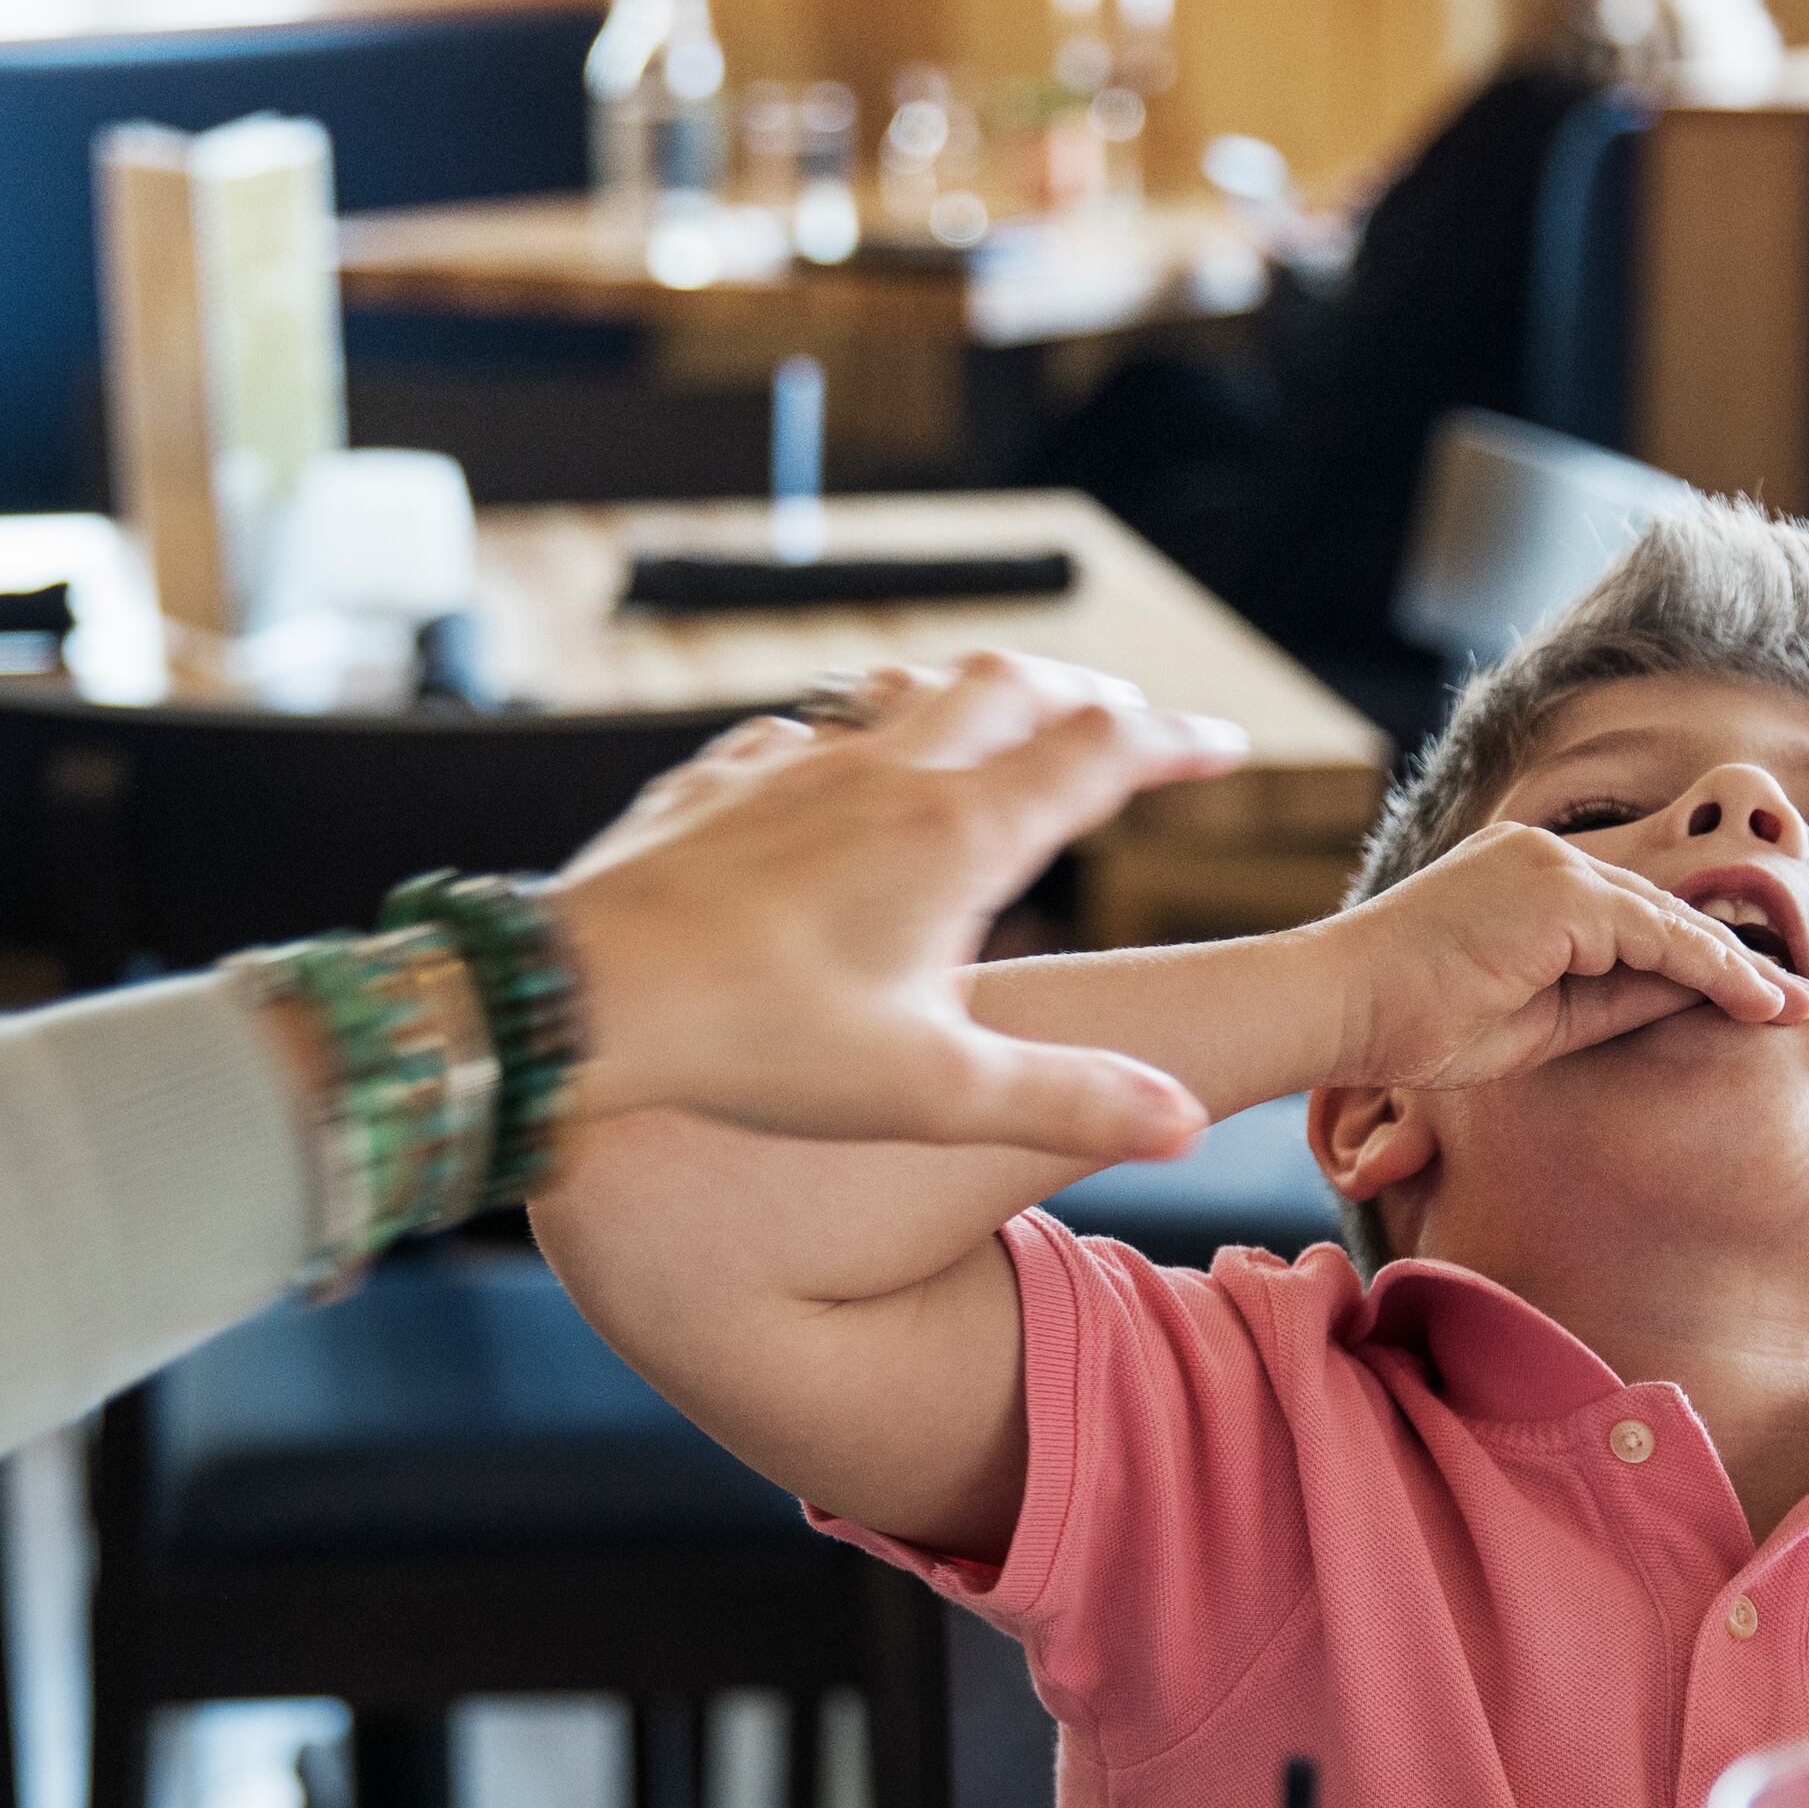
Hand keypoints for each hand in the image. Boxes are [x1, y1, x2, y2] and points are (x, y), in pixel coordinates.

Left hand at [541, 653, 1239, 1161]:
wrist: (581, 1000)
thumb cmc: (753, 1048)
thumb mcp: (932, 1093)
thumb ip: (1066, 1098)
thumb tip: (1182, 1119)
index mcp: (955, 836)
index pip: (1100, 754)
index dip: (1176, 744)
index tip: (1227, 745)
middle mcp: (882, 776)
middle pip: (1013, 688)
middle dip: (1085, 697)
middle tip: (1124, 724)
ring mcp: (792, 769)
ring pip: (907, 692)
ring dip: (973, 696)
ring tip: (1000, 721)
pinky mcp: (717, 786)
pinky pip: (800, 734)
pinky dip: (852, 737)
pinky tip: (834, 774)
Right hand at [1294, 820, 1806, 1089]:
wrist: (1336, 1006)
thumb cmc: (1407, 1024)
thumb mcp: (1534, 1020)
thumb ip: (1610, 1000)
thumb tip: (1691, 999)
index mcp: (1526, 878)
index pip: (1631, 915)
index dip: (1696, 957)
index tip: (1752, 996)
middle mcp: (1543, 854)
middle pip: (1661, 905)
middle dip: (1734, 955)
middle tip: (1797, 998)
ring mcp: (1551, 865)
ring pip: (1667, 916)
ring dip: (1736, 964)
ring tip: (1792, 1005)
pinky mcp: (1559, 892)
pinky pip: (1656, 933)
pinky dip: (1709, 966)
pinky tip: (1753, 997)